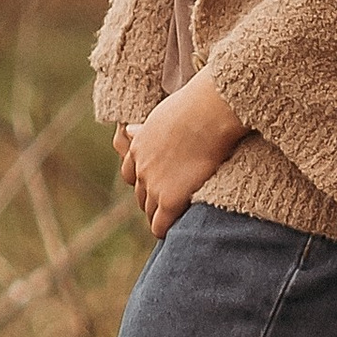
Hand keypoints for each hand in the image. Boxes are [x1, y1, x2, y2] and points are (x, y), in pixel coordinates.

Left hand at [116, 70, 245, 236]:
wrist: (208, 113)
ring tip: (178, 219)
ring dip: (160, 215)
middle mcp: (141, 167)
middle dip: (154, 199)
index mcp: (138, 146)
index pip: (132, 173)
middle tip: (174, 203)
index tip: (162, 184)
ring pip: (149, 211)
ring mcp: (153, 185)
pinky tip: (177, 231)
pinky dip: (165, 229)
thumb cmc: (195, 106)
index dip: (146, 181)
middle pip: (141, 194)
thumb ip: (145, 129)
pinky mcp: (168, 199)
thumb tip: (127, 130)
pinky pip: (160, 224)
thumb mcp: (161, 115)